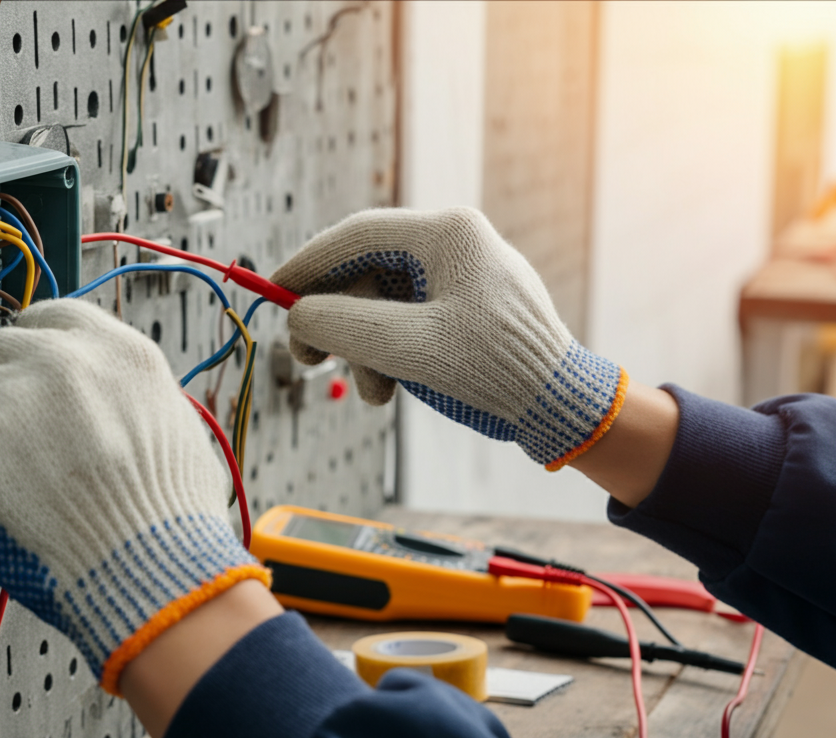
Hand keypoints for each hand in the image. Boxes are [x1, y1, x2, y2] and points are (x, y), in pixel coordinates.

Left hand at [0, 299, 268, 694]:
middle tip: (12, 426)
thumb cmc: (169, 514)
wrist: (149, 561)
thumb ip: (132, 398)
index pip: (53, 315)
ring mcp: (17, 394)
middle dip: (3, 382)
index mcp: (122, 352)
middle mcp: (66, 359)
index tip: (29, 367)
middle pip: (0, 344)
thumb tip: (110, 402)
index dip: (36, 344)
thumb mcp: (177, 428)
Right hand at [271, 207, 627, 469]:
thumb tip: (297, 316)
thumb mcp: (406, 348)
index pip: (356, 236)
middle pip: (369, 272)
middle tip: (308, 359)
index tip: (273, 292)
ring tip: (374, 393)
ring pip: (387, 303)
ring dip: (366, 349)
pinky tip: (394, 388)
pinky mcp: (473, 308)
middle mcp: (459, 244)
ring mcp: (468, 275)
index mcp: (449, 234)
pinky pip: (414, 320)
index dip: (307, 265)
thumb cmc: (496, 369)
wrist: (562, 405)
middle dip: (338, 321)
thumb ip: (341, 325)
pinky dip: (394, 353)